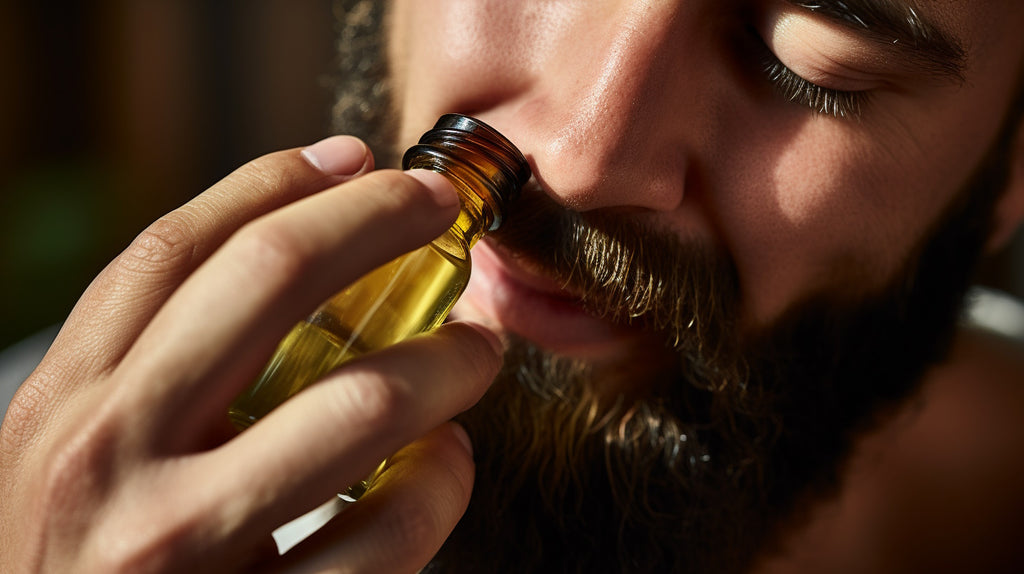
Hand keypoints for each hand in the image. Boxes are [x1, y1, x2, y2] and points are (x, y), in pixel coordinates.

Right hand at [0, 136, 501, 571]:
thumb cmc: (81, 571)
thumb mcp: (78, 461)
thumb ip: (158, 373)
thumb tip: (299, 257)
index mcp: (64, 406)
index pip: (174, 250)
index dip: (278, 183)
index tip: (357, 161)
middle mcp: (109, 460)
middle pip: (268, 279)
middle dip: (377, 222)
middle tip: (440, 212)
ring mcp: (183, 546)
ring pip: (359, 404)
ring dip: (445, 361)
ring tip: (476, 355)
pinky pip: (391, 528)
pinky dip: (443, 484)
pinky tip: (446, 468)